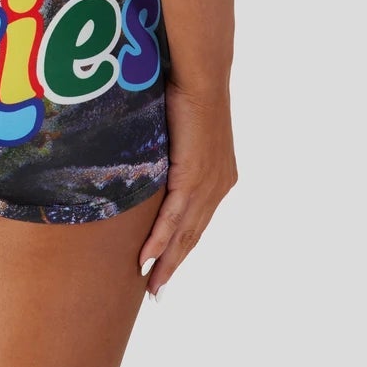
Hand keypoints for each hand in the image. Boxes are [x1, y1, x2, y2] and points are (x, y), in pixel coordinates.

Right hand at [138, 81, 237, 295]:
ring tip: (152, 286)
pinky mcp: (193, 177)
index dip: (183, 244)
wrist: (200, 76)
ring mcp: (207, 184)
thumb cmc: (187, 91)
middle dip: (174, 263)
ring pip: (184, 233)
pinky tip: (148, 258)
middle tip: (157, 290)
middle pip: (193, 234)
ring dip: (166, 261)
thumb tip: (149, 156)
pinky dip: (160, 240)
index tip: (168, 265)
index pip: (198, 220)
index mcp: (219, 176)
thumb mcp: (180, 131)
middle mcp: (218, 186)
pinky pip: (174, 217)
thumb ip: (171, 152)